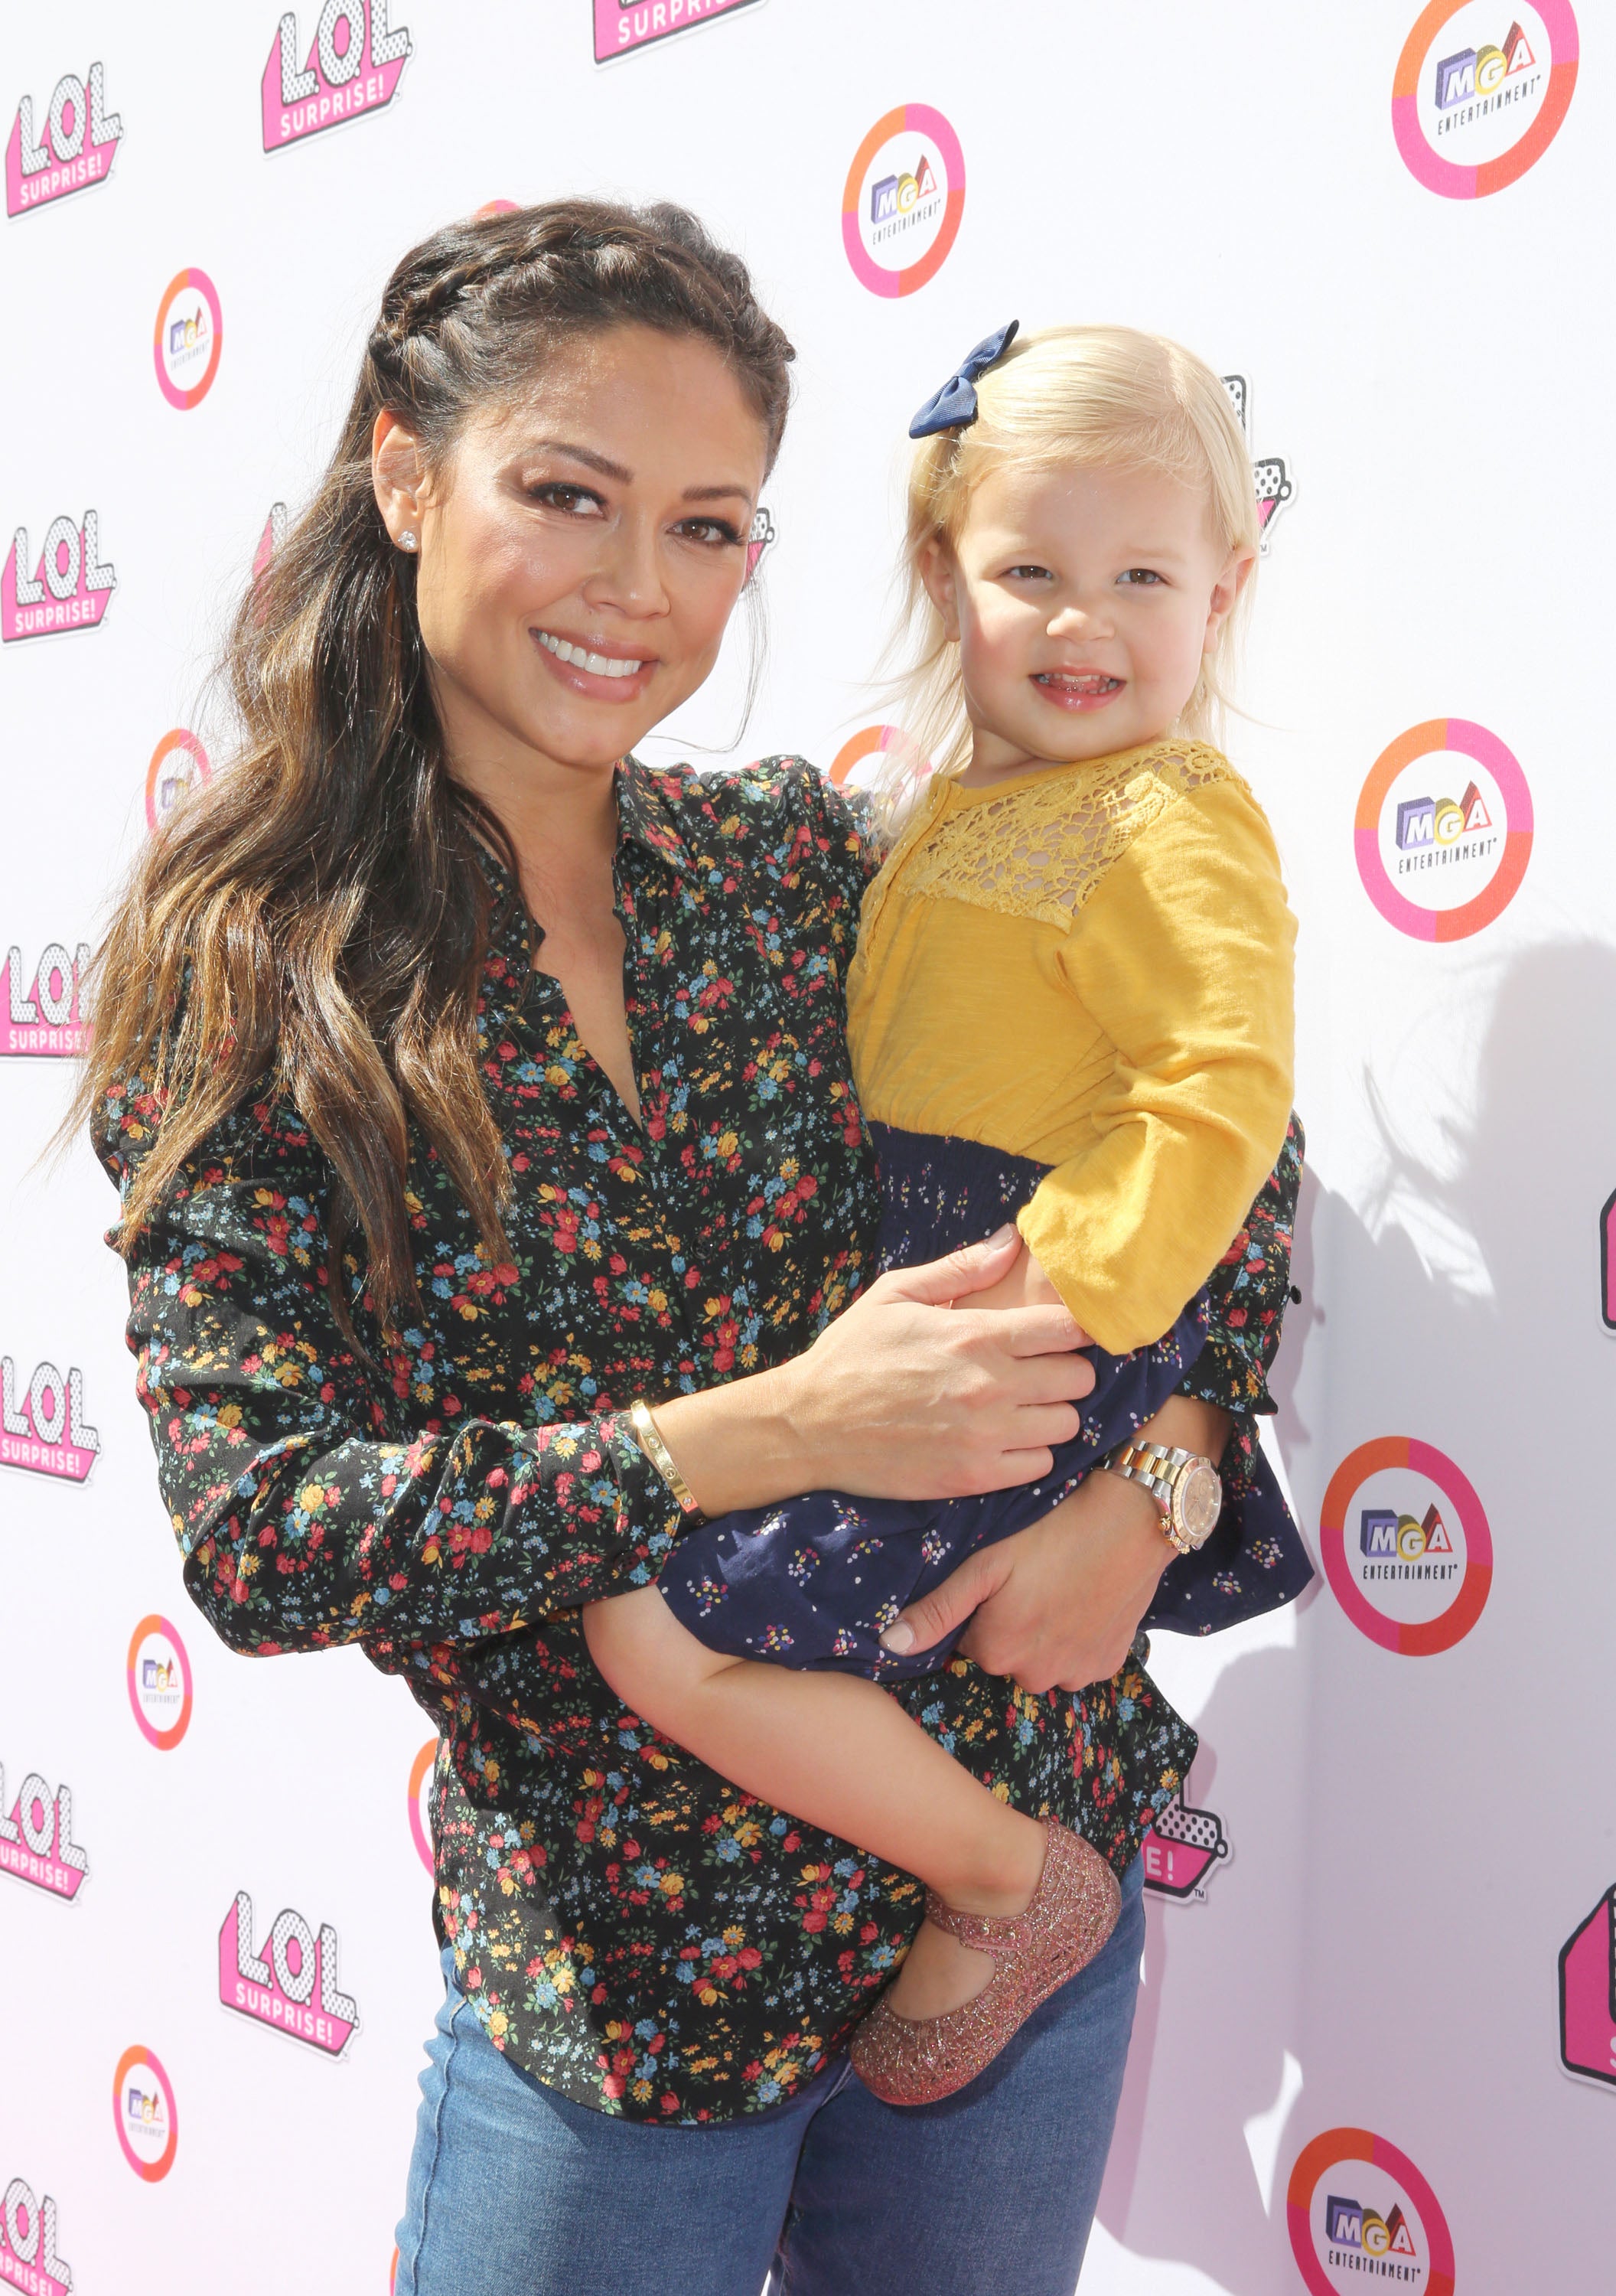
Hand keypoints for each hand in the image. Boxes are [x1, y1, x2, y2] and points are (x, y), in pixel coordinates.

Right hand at [654, 1227, 1094, 1515]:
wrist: (808, 1425)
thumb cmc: (851, 1354)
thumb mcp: (896, 1294)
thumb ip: (961, 1268)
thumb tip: (1011, 1240)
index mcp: (975, 1335)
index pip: (1067, 1329)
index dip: (1075, 1328)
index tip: (1064, 1332)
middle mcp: (989, 1386)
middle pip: (1079, 1380)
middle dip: (1066, 1371)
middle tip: (1038, 1371)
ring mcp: (985, 1436)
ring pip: (1066, 1425)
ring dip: (1050, 1414)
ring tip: (1020, 1407)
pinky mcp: (975, 1477)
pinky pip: (1041, 1466)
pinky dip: (1031, 1453)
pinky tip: (1003, 1439)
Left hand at [879, 1395, 1232, 1692]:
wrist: (1131, 1519)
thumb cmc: (1050, 1532)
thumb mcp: (985, 1564)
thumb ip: (937, 1609)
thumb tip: (889, 1645)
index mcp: (997, 1652)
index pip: (968, 1642)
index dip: (981, 1608)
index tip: (1001, 1579)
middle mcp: (1036, 1676)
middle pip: (1006, 1654)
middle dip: (1011, 1625)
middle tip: (1032, 1577)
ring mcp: (1077, 1673)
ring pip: (1043, 1659)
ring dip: (1044, 1634)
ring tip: (1058, 1584)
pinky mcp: (1110, 1663)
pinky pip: (1079, 1659)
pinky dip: (1078, 1637)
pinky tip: (1083, 1598)